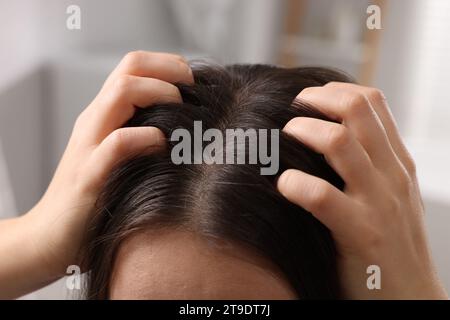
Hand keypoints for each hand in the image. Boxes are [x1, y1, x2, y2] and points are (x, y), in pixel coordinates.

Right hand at [0, 51, 192, 297]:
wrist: (51, 235)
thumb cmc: (98, 196)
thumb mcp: (121, 157)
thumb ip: (142, 135)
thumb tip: (189, 128)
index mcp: (105, 115)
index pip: (134, 66)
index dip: (168, 64)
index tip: (194, 81)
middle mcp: (96, 121)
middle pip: (130, 68)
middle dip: (169, 69)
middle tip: (194, 87)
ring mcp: (90, 145)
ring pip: (120, 93)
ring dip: (158, 94)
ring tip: (180, 109)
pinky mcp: (89, 175)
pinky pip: (117, 143)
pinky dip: (144, 137)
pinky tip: (162, 146)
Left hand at [277, 82, 447, 298]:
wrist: (410, 296)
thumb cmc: (391, 243)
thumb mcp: (391, 195)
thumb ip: (371, 164)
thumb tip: (330, 133)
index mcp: (397, 161)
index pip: (372, 101)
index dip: (334, 90)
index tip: (308, 98)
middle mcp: (391, 174)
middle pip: (356, 109)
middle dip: (316, 100)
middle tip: (292, 110)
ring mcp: (378, 202)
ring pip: (338, 143)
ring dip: (303, 132)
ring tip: (285, 138)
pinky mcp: (361, 232)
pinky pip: (321, 195)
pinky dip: (294, 184)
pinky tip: (285, 186)